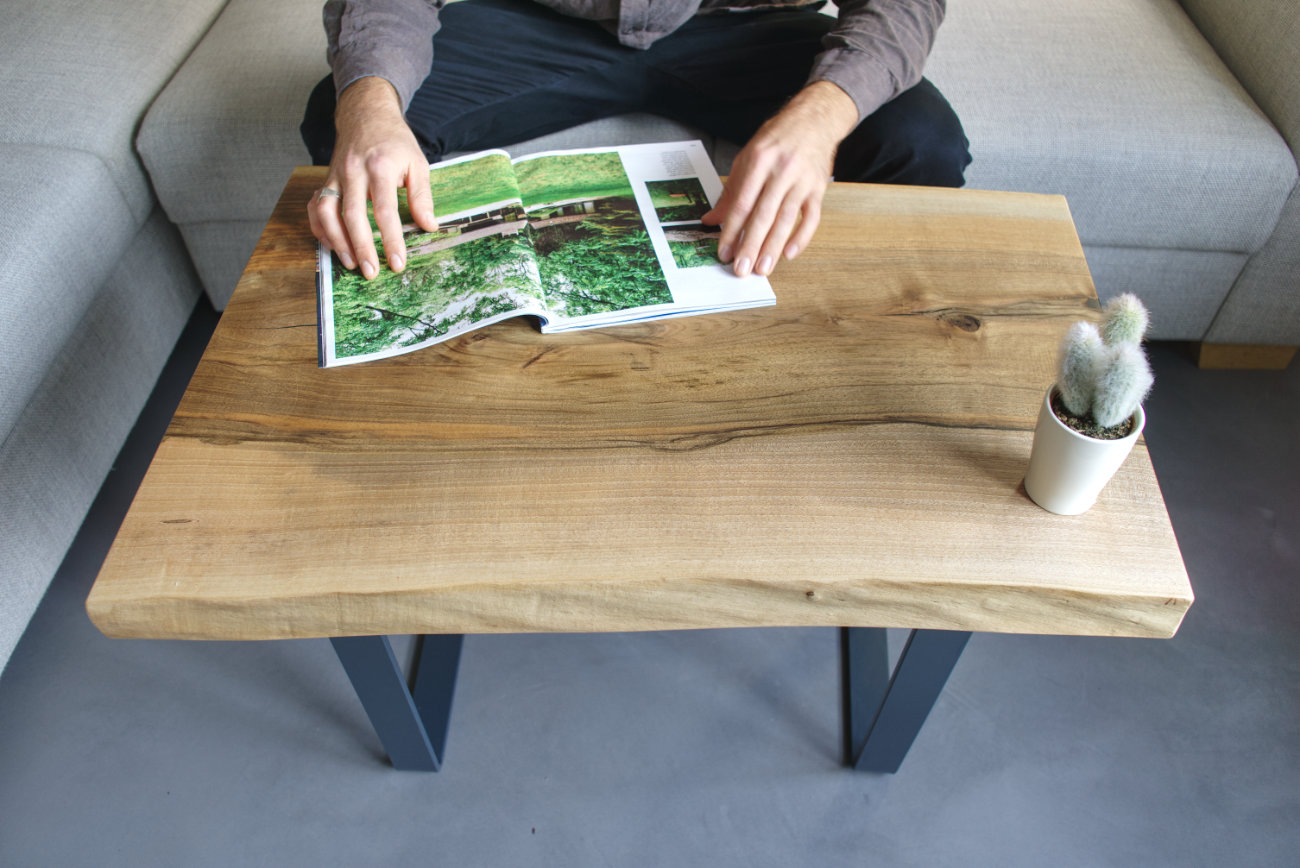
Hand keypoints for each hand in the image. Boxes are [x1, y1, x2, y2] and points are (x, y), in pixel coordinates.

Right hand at [306, 76, 437, 278]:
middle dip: (362, 247)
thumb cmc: (395, 142)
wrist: (366, 114)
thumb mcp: (417, 163)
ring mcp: (335, 175)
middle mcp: (354, 172)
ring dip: (337, 241)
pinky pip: (315, 206)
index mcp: (380, 168)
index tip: (398, 263)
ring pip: (327, 212)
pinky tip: (332, 245)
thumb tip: (429, 226)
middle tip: (371, 272)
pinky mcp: (325, 179)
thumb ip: (422, 196)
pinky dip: (320, 227)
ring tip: (351, 263)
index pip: (385, 211)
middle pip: (353, 216)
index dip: (391, 240)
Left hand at [702, 81, 858, 276]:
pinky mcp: (819, 189)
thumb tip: (712, 220)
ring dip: (773, 247)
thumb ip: (731, 190)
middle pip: (763, 215)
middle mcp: (782, 171)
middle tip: (741, 269)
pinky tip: (789, 254)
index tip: (724, 251)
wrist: (815, 118)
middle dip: (751, 245)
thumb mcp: (748, 157)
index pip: (742, 203)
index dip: (731, 230)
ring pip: (786, 220)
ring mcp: (803, 181)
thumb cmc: (777, 138)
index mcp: (759, 161)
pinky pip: (812, 218)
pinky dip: (801, 237)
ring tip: (762, 268)